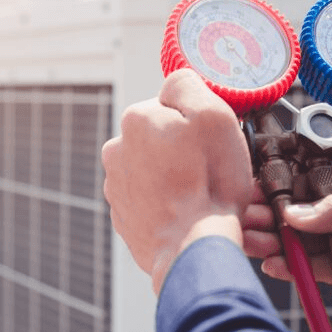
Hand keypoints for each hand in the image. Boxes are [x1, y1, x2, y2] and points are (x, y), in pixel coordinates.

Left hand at [102, 69, 253, 293]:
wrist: (193, 249)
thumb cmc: (209, 185)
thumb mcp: (214, 115)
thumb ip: (188, 85)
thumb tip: (175, 83)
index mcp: (136, 119)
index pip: (172, 105)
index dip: (198, 122)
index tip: (211, 142)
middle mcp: (117, 149)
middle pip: (162, 137)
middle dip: (184, 150)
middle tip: (211, 169)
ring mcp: (117, 186)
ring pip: (157, 169)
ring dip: (176, 176)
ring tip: (201, 195)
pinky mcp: (124, 217)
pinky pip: (152, 199)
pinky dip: (168, 203)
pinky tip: (188, 213)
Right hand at [242, 175, 331, 298]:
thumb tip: (301, 213)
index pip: (316, 188)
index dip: (285, 189)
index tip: (257, 189)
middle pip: (306, 218)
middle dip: (273, 216)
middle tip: (244, 215)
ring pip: (308, 245)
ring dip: (278, 242)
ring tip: (251, 239)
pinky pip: (324, 272)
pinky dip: (298, 268)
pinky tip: (276, 262)